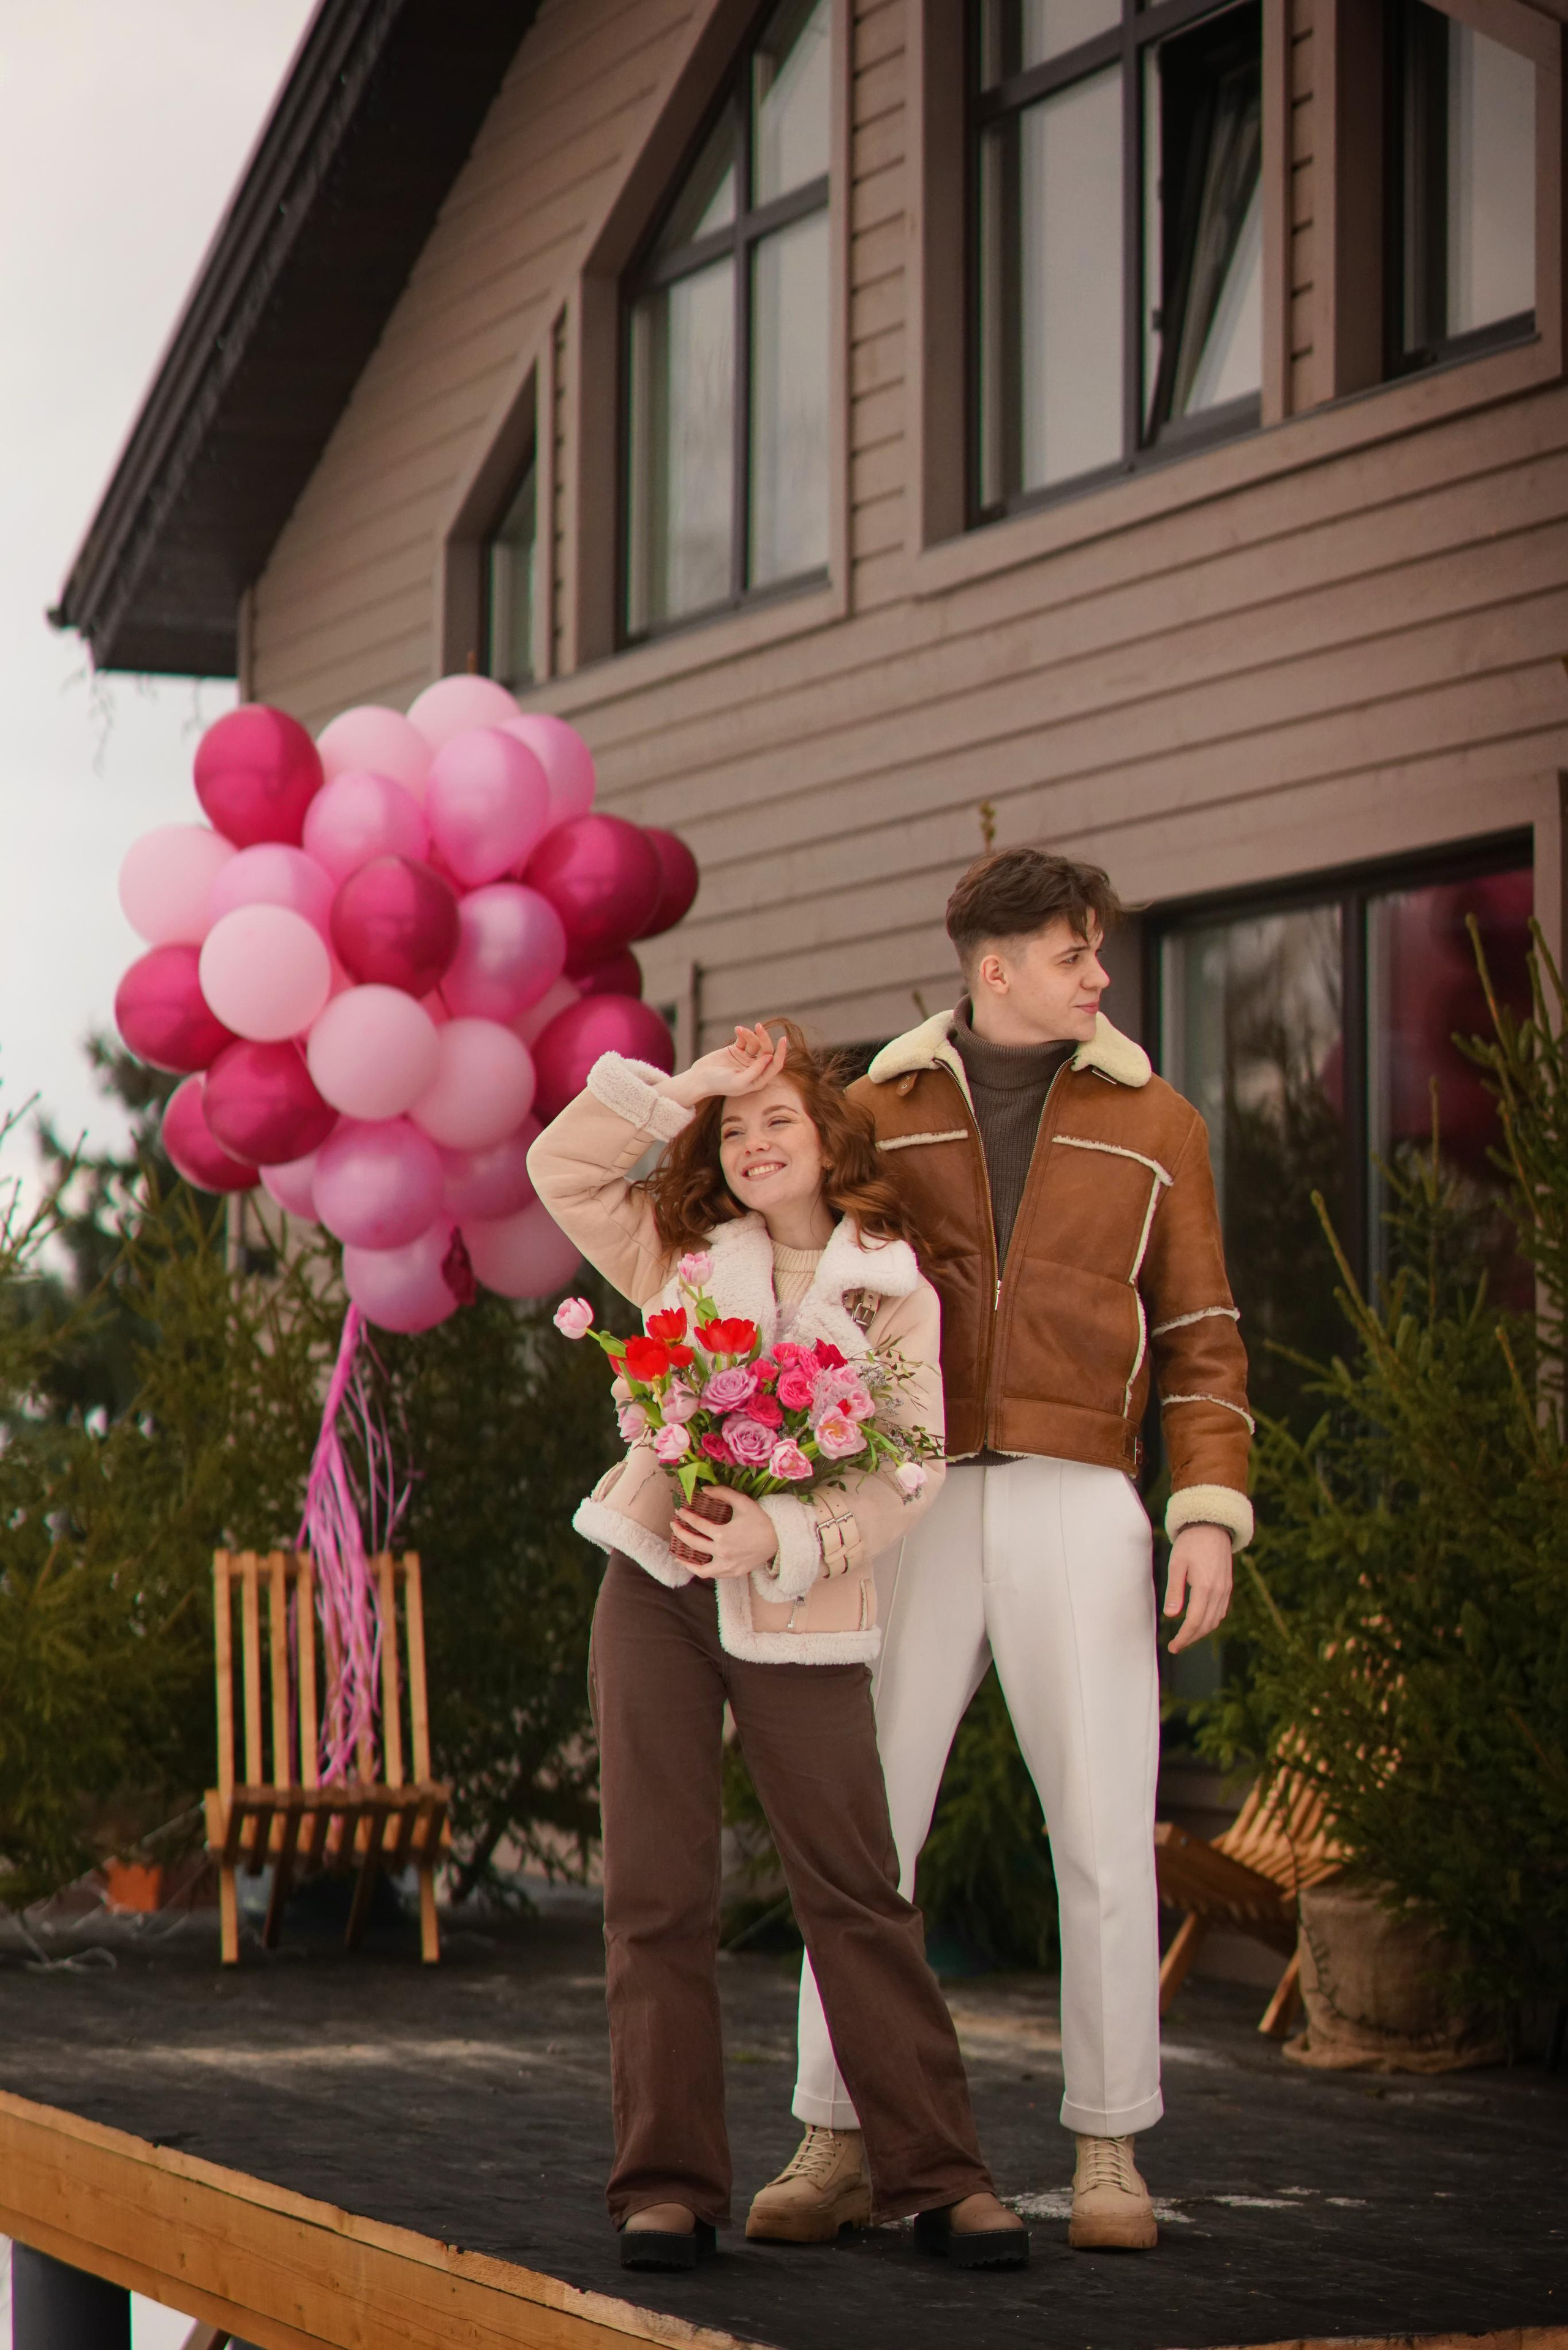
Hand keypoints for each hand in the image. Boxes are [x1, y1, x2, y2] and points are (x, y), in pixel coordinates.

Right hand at [659, 1024, 786, 1110]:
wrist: (699, 1078)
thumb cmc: (719, 1084)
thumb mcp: (739, 1081)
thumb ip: (755, 1071)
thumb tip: (770, 1057)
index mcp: (759, 1079)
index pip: (775, 1065)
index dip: (781, 1053)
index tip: (784, 1040)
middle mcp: (755, 1068)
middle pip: (767, 1051)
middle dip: (764, 1038)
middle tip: (758, 1027)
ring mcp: (746, 1059)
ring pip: (756, 1043)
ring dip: (750, 1034)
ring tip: (740, 1030)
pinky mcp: (736, 1050)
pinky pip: (745, 1039)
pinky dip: (743, 1033)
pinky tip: (737, 1029)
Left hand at [670, 1489, 779, 1579]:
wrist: (779, 1538)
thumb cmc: (761, 1519)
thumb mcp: (742, 1502)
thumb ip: (723, 1493)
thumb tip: (705, 1489)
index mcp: (722, 1534)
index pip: (697, 1525)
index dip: (686, 1517)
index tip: (679, 1511)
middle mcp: (722, 1552)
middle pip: (693, 1544)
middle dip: (680, 1534)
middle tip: (674, 1526)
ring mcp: (728, 1565)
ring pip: (701, 1569)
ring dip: (687, 1562)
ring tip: (677, 1556)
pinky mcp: (734, 1572)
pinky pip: (714, 1575)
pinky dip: (703, 1571)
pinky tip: (697, 1566)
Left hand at [1163, 1522, 1232, 1652]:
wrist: (1212, 1527)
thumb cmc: (1191, 1543)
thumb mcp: (1177, 1564)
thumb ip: (1174, 1591)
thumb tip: (1170, 1616)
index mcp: (1205, 1587)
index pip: (1194, 1622)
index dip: (1183, 1637)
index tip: (1173, 1646)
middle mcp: (1219, 1592)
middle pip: (1206, 1625)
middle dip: (1191, 1638)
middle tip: (1176, 1645)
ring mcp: (1225, 1590)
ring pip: (1215, 1620)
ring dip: (1201, 1632)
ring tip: (1185, 1636)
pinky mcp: (1228, 1586)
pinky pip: (1221, 1611)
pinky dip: (1210, 1621)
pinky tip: (1199, 1622)